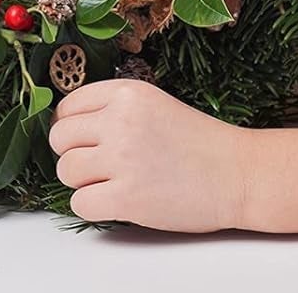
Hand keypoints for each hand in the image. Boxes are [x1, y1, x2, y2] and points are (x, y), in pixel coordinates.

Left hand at [50, 79, 249, 229]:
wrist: (237, 174)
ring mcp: (122, 158)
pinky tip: (114, 201)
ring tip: (108, 183)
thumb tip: (72, 127)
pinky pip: (80, 203)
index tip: (82, 140)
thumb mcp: (154, 104)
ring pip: (66, 171)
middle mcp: (120, 120)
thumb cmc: (199, 143)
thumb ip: (115, 109)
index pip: (68, 106)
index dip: (70, 127)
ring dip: (81, 182)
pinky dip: (91, 206)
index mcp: (127, 92)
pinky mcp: (127, 197)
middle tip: (95, 165)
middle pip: (60, 139)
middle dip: (72, 154)